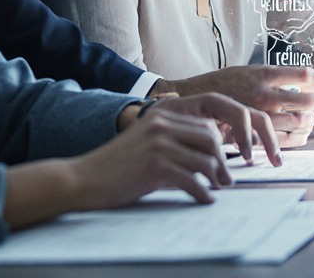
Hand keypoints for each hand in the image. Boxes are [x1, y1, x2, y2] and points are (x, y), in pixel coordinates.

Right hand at [76, 93, 277, 210]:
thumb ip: (174, 138)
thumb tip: (209, 150)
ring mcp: (160, 144)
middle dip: (223, 161)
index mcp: (163, 114)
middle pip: (212, 139)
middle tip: (226, 179)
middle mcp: (163, 124)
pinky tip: (204, 200)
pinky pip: (194, 180)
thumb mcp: (147, 141)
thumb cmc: (118, 166)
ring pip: (207, 160)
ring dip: (217, 179)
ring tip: (217, 190)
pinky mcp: (156, 166)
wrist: (83, 178)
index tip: (230, 158)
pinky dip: (203, 193)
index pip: (208, 120)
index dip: (224, 140)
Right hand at [167, 66, 313, 147]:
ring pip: (299, 122)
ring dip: (310, 122)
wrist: (191, 100)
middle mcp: (263, 94)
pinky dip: (299, 139)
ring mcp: (259, 115)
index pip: (303, 74)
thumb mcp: (247, 71)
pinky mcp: (254, 133)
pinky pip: (286, 140)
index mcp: (263, 74)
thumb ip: (272, 77)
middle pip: (307, 100)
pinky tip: (300, 136)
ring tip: (310, 120)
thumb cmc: (222, 84)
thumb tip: (304, 79)